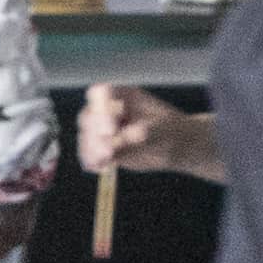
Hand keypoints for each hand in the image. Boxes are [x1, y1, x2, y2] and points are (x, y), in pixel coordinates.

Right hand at [78, 85, 210, 178]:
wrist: (176, 145)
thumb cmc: (169, 130)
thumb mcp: (159, 129)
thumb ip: (140, 133)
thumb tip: (117, 142)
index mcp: (121, 95)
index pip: (100, 94)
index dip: (100, 110)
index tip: (111, 130)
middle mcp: (107, 109)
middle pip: (88, 116)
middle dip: (94, 134)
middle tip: (108, 152)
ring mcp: (103, 130)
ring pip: (86, 136)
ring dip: (91, 150)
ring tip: (104, 162)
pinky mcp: (103, 148)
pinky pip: (90, 154)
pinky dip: (92, 161)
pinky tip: (98, 168)